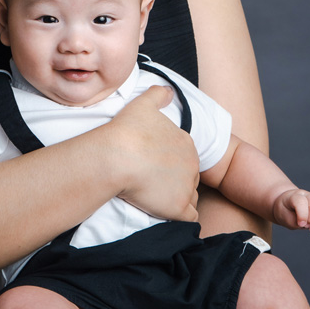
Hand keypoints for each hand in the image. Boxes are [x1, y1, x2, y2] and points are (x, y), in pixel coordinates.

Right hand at [107, 86, 199, 221]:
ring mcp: (187, 187)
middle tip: (151, 181)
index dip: (170, 162)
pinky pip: (189, 217)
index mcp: (186, 143)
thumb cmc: (127, 130)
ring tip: (155, 198)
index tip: (153, 164)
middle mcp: (192, 165)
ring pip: (189, 196)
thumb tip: (169, 91)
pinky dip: (180, 216)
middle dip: (175, 180)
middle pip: (189, 177)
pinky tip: (166, 212)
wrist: (117, 157)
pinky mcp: (178, 208)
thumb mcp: (143, 104)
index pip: (185, 157)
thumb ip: (159, 95)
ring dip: (177, 198)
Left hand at [273, 188, 309, 237]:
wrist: (287, 207)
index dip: (302, 214)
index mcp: (295, 195)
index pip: (301, 201)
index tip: (300, 224)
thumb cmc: (285, 211)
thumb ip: (294, 221)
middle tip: (306, 227)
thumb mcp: (283, 216)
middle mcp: (308, 196)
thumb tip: (309, 226)